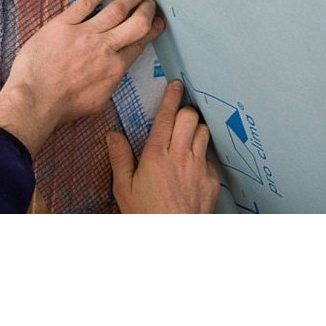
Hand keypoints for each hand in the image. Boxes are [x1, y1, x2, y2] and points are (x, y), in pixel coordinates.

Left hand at [0, 0, 164, 156]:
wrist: (34, 101)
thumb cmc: (63, 107)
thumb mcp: (98, 101)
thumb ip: (110, 81)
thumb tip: (114, 69)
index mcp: (115, 68)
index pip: (140, 42)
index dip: (152, 30)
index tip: (158, 21)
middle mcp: (105, 48)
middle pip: (135, 22)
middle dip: (147, 9)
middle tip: (151, 1)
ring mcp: (84, 34)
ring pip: (116, 9)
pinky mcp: (63, 25)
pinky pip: (85, 3)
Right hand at [106, 80, 220, 212]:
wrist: (172, 240)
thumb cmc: (145, 215)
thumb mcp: (123, 189)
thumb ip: (119, 158)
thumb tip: (113, 135)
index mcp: (156, 155)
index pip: (167, 116)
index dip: (172, 97)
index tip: (176, 85)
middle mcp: (180, 156)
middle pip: (191, 118)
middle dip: (185, 112)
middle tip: (179, 116)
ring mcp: (199, 168)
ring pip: (204, 133)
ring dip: (196, 130)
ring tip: (186, 138)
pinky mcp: (212, 181)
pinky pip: (210, 158)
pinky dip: (203, 156)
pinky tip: (193, 167)